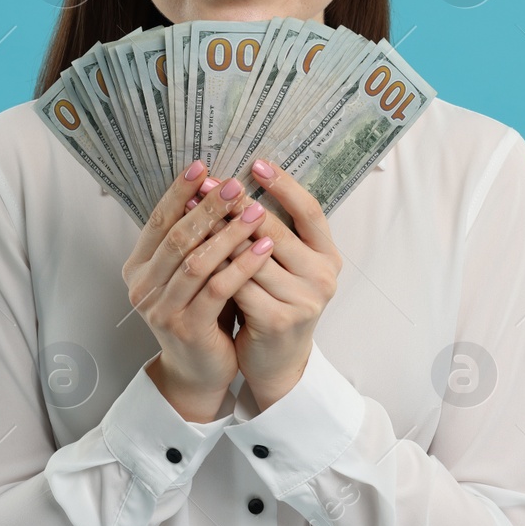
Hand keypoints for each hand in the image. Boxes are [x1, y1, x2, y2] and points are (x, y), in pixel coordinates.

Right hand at [123, 161, 276, 418]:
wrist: (199, 370)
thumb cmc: (200, 312)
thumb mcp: (190, 273)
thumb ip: (193, 239)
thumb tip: (213, 186)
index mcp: (137, 268)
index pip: (157, 221)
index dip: (179, 191)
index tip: (202, 165)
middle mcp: (142, 287)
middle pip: (177, 237)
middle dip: (208, 207)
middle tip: (235, 183)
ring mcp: (161, 309)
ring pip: (197, 262)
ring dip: (229, 233)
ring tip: (257, 211)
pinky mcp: (187, 328)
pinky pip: (217, 289)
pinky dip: (241, 265)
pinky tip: (263, 247)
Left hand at [190, 158, 342, 408]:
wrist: (278, 363)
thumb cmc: (275, 304)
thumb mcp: (286, 267)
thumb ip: (275, 233)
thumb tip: (239, 185)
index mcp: (330, 255)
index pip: (310, 211)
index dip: (285, 186)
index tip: (256, 163)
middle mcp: (324, 276)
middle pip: (275, 230)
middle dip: (237, 205)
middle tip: (210, 184)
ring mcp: (304, 300)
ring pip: (252, 257)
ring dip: (219, 232)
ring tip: (195, 211)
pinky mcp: (279, 321)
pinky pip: (239, 285)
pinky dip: (216, 266)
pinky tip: (194, 252)